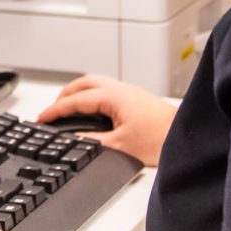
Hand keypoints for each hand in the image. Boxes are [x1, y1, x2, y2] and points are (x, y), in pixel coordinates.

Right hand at [38, 74, 174, 167]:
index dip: (55, 110)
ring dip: (78, 93)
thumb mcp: (119, 146)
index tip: (42, 118)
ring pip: (95, 84)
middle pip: (83, 83)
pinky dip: (92, 97)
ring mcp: (130, 92)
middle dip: (64, 95)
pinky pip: (106, 90)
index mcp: (113, 97)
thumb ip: (92, 142)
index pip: (75, 100)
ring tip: (68, 108)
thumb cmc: (161, 138)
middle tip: (52, 110)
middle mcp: (120, 89)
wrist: (187, 136)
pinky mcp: (137, 99)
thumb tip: (73, 141)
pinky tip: (93, 111)